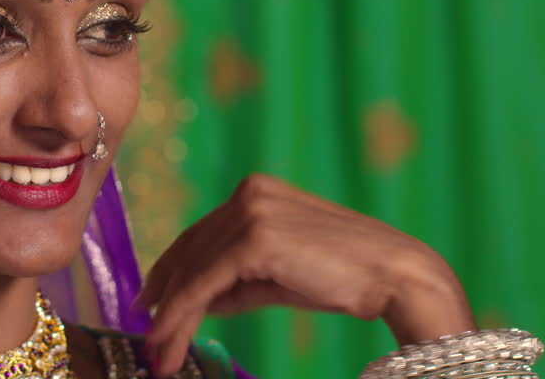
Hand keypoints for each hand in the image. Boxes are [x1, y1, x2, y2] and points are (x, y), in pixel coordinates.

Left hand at [137, 174, 474, 376]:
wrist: (396, 275)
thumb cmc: (345, 278)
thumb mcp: (279, 275)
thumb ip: (236, 281)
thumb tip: (193, 303)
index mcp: (256, 192)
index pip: (199, 236)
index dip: (170, 272)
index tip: (149, 303)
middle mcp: (248, 194)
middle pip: (190, 251)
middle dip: (164, 298)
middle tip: (148, 337)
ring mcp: (250, 212)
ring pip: (193, 270)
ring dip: (170, 317)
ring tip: (158, 353)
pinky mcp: (253, 239)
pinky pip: (204, 283)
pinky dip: (182, 314)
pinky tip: (170, 339)